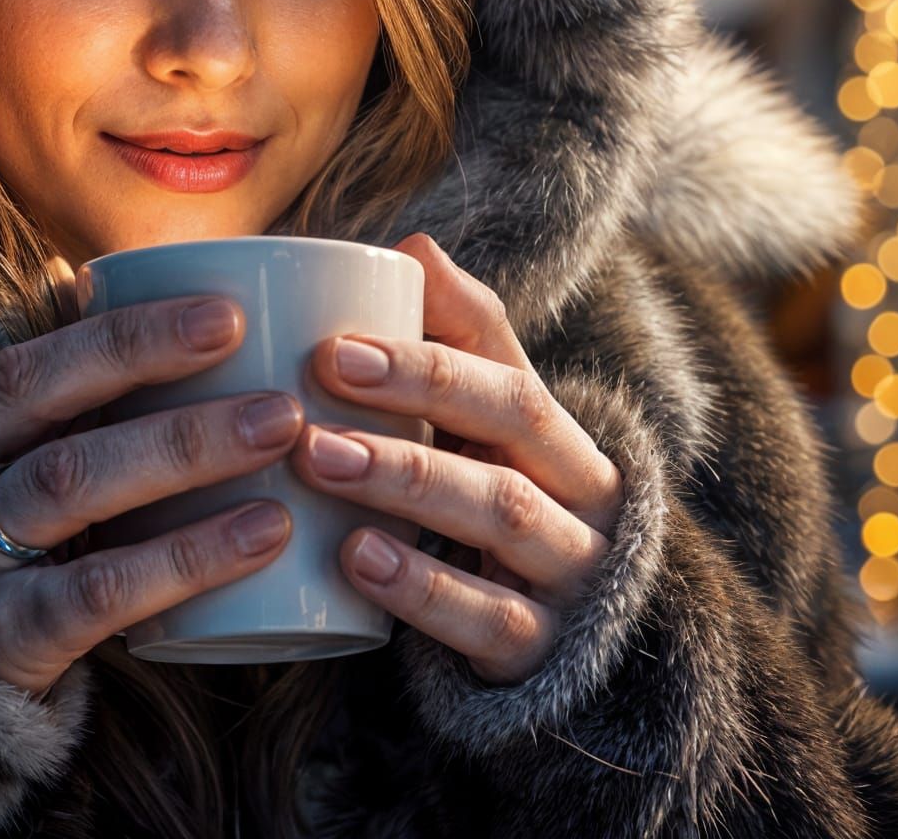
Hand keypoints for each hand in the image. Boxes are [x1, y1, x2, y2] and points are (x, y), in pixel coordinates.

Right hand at [0, 290, 302, 699]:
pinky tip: (261, 536)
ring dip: (188, 463)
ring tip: (282, 444)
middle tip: (280, 397)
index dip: (128, 338)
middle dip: (176, 407)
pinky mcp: (0, 643)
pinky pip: (100, 597)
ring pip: (78, 496)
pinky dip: (187, 560)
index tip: (227, 317)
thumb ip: (58, 392)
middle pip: (63, 435)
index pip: (32, 368)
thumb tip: (132, 282)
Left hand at [288, 232, 625, 686]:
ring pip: (502, 514)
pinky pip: (491, 619)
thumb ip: (453, 337)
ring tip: (320, 461)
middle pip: (513, 425)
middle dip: (418, 392)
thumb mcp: (481, 426)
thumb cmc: (492, 503)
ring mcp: (568, 573)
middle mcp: (579, 494)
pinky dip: (422, 588)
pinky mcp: (543, 651)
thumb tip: (411, 245)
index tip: (333, 346)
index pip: (507, 373)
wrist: (556, 645)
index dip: (425, 356)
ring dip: (404, 481)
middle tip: (318, 389)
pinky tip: (354, 561)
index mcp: (556, 433)